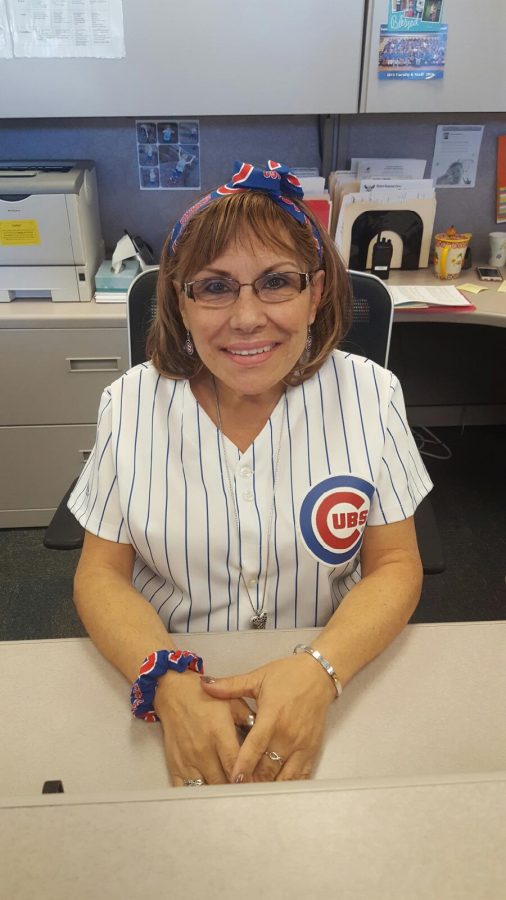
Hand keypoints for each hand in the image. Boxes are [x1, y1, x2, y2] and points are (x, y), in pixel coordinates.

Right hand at [153, 671, 253, 785]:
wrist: (174, 692)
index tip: (256, 783)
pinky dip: (198, 795)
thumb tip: (265, 737)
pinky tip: (209, 795)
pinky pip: (186, 790)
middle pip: (223, 782)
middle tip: (247, 791)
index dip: (247, 778)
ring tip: (231, 795)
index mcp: (218, 734)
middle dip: (236, 788)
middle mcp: (203, 750)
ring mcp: (188, 760)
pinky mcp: (175, 765)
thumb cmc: (204, 697)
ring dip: (219, 793)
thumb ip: (249, 721)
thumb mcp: (232, 702)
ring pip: (207, 789)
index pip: (234, 765)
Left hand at [200, 654, 335, 782]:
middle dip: (251, 781)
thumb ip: (231, 685)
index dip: (244, 765)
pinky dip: (286, 786)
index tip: (232, 779)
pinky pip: (300, 776)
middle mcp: (287, 734)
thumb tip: (205, 685)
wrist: (319, 675)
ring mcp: (301, 745)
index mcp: (272, 715)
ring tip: (251, 794)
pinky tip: (274, 791)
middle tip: (235, 791)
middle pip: (267, 767)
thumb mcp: (258, 677)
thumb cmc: (288, 675)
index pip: (256, 746)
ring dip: (267, 786)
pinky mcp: (311, 750)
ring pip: (283, 776)